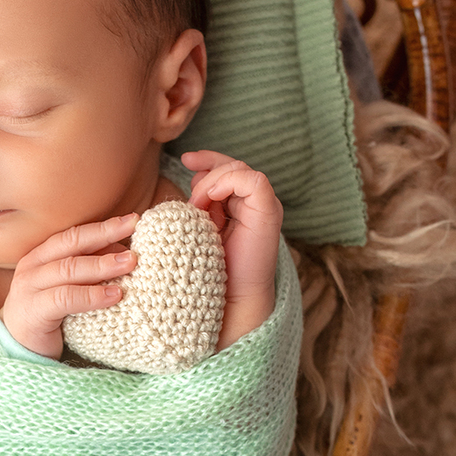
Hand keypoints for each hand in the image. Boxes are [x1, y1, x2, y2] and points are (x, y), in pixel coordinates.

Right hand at [0, 213, 139, 358]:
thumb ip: (88, 271)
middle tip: (134, 230)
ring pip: (69, 269)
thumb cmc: (50, 317)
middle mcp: (32, 267)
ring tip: (129, 263)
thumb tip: (124, 253)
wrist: (19, 349)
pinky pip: (65, 298)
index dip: (102, 226)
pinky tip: (114, 295)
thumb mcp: (69, 287)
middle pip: (71, 244)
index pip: (74, 235)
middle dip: (104, 235)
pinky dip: (92, 295)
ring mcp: (30, 288)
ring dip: (102, 264)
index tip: (133, 220)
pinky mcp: (34, 311)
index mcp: (41, 256)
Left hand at [182, 151, 282, 346]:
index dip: (208, 159)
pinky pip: (254, 181)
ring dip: (213, 182)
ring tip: (199, 206)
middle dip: (207, 173)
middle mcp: (255, 202)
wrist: (230, 295)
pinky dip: (230, 182)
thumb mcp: (200, 225)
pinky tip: (213, 197)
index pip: (227, 168)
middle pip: (233, 165)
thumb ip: (201, 201)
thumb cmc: (211, 266)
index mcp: (240, 204)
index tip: (186, 160)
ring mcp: (264, 205)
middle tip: (192, 199)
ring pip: (240, 169)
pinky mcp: (269, 210)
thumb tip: (195, 174)